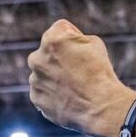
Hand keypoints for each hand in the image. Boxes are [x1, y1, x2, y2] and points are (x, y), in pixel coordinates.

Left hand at [27, 19, 135, 136]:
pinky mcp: (36, 98)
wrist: (100, 107)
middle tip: (78, 70)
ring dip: (55, 77)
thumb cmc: (100, 73)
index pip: (60, 29)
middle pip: (47, 52)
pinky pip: (43, 92)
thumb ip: (74, 37)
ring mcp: (35, 80)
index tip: (83, 51)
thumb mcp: (94, 43)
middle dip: (59, 58)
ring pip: (44, 73)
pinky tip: (69, 98)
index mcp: (51, 40)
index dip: (74, 38)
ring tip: (75, 87)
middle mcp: (37, 58)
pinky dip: (53, 94)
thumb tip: (65, 42)